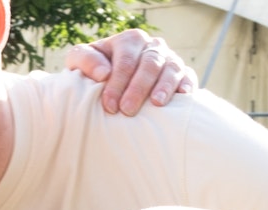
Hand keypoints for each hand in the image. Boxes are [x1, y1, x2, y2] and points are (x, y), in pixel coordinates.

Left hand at [65, 29, 196, 115]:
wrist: (108, 80)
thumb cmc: (93, 71)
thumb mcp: (79, 61)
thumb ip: (85, 60)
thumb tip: (103, 73)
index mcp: (129, 41)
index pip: (126, 61)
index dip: (117, 83)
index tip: (109, 106)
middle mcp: (151, 46)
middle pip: (149, 64)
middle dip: (138, 88)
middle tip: (127, 110)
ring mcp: (169, 58)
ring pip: (171, 68)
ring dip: (164, 86)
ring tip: (157, 103)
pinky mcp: (182, 72)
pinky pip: (188, 76)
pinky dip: (187, 84)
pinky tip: (182, 96)